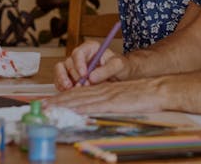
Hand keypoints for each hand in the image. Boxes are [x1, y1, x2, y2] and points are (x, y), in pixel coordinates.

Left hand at [47, 78, 165, 113]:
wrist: (156, 90)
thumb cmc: (141, 95)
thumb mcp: (120, 95)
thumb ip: (107, 99)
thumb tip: (94, 108)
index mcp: (102, 89)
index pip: (79, 92)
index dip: (64, 97)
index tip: (51, 102)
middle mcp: (101, 90)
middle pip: (76, 95)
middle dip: (59, 101)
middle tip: (43, 106)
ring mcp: (106, 96)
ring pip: (81, 99)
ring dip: (64, 104)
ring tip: (50, 108)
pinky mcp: (113, 102)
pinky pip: (94, 105)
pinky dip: (81, 108)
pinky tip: (72, 111)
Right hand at [53, 40, 127, 90]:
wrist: (121, 76)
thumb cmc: (121, 67)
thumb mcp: (118, 65)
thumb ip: (107, 69)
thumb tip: (91, 77)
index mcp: (90, 48)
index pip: (79, 53)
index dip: (79, 63)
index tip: (84, 74)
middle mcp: (80, 56)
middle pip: (68, 63)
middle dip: (74, 76)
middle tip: (82, 86)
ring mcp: (74, 66)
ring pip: (60, 70)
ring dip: (62, 80)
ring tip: (69, 89)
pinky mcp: (71, 77)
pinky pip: (60, 79)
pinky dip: (61, 85)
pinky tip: (67, 92)